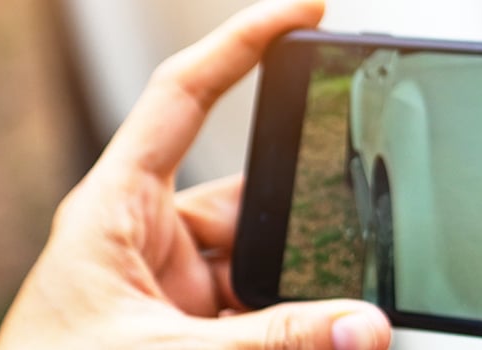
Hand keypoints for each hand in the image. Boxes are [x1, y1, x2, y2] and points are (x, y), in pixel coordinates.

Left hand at [0, 1, 390, 347]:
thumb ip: (272, 343)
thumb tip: (365, 326)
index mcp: (113, 213)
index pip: (185, 99)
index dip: (244, 42)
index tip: (308, 11)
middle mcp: (146, 244)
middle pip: (254, 201)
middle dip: (311, 222)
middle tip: (368, 234)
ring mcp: (173, 295)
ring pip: (267, 269)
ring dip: (307, 293)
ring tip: (346, 319)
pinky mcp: (194, 335)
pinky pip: (263, 318)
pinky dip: (298, 329)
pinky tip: (329, 341)